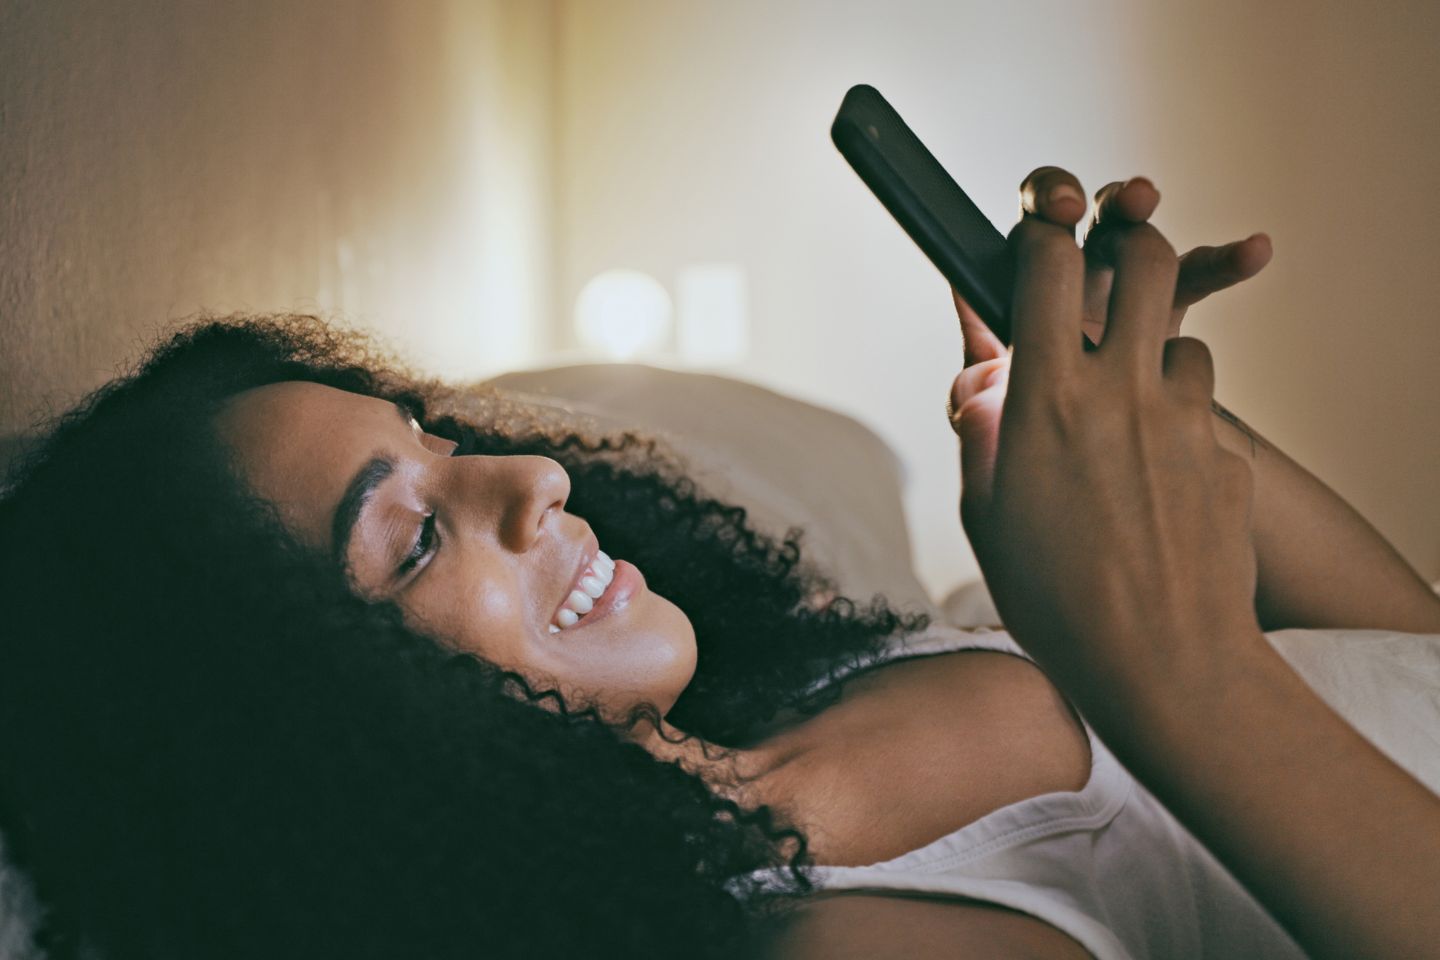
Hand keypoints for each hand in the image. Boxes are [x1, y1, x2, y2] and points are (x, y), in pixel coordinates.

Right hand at [954, 174, 1261, 713]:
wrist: (1161, 665)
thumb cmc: (1056, 600)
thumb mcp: (985, 515)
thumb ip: (983, 436)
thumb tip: (988, 388)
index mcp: (1046, 398)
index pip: (1045, 265)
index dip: (1036, 235)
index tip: (1031, 240)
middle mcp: (1120, 390)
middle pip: (1143, 259)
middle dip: (1126, 242)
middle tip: (1109, 267)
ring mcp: (1185, 419)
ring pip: (1182, 340)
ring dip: (1153, 355)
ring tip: (1129, 410)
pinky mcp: (1227, 455)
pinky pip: (1203, 413)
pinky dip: (1179, 424)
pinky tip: (1158, 480)